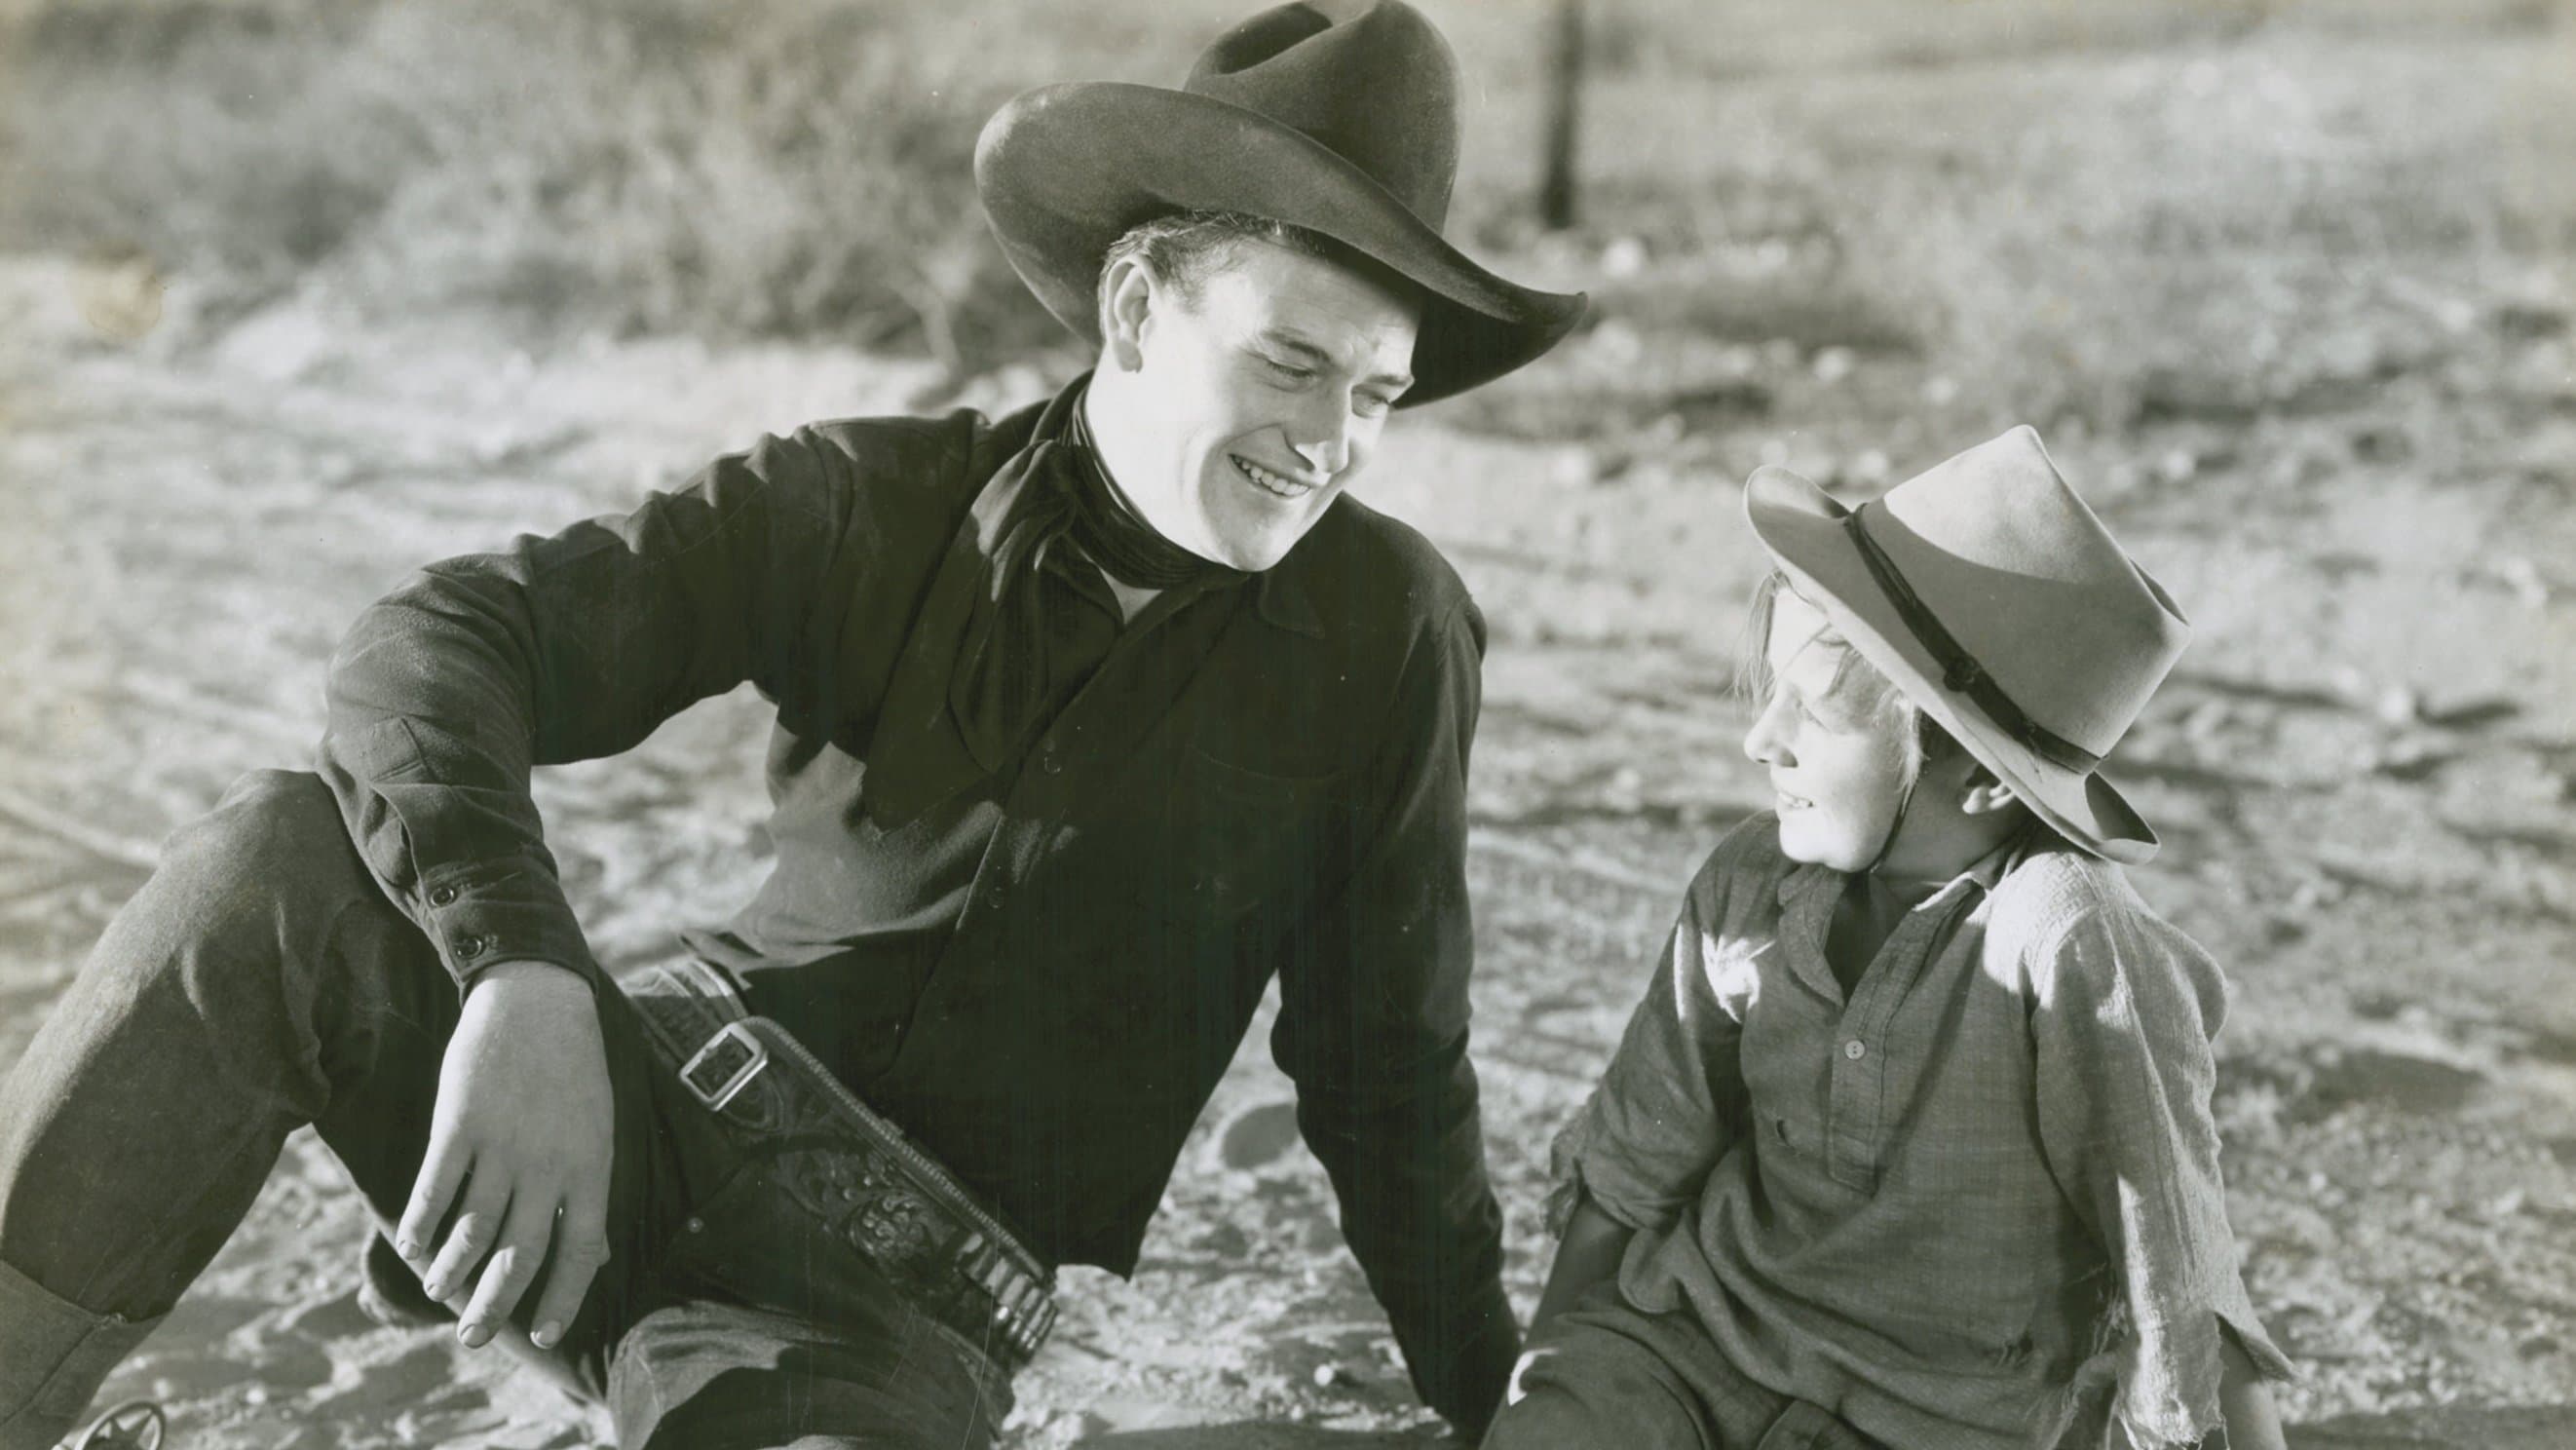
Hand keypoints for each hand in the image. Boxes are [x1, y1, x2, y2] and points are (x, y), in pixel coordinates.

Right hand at [396, 960, 614, 1350]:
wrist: (537, 1000)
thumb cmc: (571, 1071)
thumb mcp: (598, 1130)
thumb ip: (590, 1192)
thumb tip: (599, 1257)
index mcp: (592, 1166)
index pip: (583, 1251)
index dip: (564, 1297)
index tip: (545, 1335)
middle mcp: (550, 1162)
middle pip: (519, 1254)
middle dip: (493, 1304)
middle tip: (472, 1336)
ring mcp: (503, 1143)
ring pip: (472, 1230)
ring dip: (451, 1271)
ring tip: (439, 1289)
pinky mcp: (460, 1123)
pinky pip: (435, 1190)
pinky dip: (421, 1226)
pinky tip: (413, 1246)